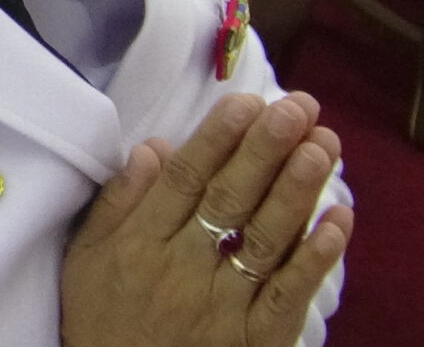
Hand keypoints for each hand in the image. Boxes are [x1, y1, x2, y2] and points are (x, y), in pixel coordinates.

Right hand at [60, 93, 351, 346]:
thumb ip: (117, 202)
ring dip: (297, 189)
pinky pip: (287, 294)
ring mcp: (223, 304)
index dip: (217, 138)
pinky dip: (315, 257)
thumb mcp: (85, 259)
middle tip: (298, 106)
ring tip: (324, 144)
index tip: (247, 100)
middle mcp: (182, 267)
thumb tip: (154, 145)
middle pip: (229, 199)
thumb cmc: (103, 320)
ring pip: (264, 239)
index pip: (184, 179)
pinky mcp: (255, 338)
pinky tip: (339, 219)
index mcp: (140, 243)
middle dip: (265, 149)